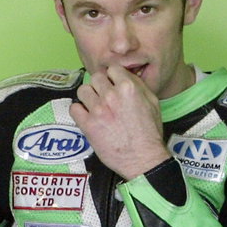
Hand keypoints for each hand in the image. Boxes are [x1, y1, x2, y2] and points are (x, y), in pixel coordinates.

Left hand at [69, 64, 170, 179]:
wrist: (142, 158)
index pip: (112, 69)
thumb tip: (125, 77)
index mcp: (128, 88)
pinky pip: (74, 108)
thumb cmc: (149, 133)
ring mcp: (97, 110)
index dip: (112, 77)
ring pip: (83, 90)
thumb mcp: (152, 102)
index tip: (112, 84)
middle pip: (96, 78)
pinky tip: (86, 116)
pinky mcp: (87, 124)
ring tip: (94, 106)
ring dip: (88, 97)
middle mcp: (111, 95)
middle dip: (99, 85)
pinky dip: (78, 111)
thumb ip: (138, 86)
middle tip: (103, 96)